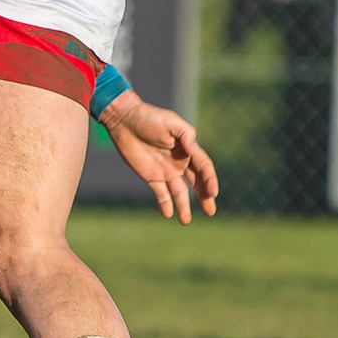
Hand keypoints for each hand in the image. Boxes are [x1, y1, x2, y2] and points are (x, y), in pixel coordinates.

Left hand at [99, 93, 218, 223]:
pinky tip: (169, 214)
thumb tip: (195, 148)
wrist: (124, 120)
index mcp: (188, 149)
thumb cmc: (149, 117)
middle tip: (211, 212)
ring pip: (179, 192)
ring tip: (186, 221)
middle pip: (196, 183)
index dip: (210, 180)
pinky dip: (165, 204)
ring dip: (184, 206)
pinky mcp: (151, 177)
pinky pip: (161, 193)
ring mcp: (166, 171)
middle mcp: (180, 162)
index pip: (203, 168)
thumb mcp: (172, 122)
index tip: (212, 193)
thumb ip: (186, 135)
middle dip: (204, 197)